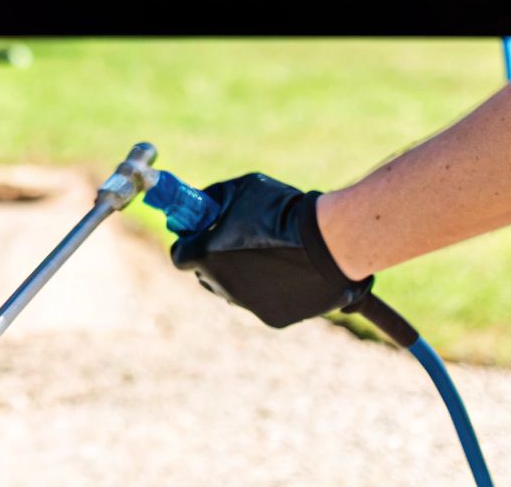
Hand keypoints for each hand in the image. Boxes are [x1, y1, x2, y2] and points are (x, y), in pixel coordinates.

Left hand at [170, 173, 372, 327]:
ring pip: (236, 292)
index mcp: (205, 255)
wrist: (330, 241)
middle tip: (233, 246)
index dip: (188, 243)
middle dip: (214, 262)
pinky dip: (271, 291)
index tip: (199, 236)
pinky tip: (290, 273)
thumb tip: (204, 205)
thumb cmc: (282, 210)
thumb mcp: (242, 190)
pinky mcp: (273, 319)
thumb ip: (216, 199)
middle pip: (206, 276)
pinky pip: (264, 303)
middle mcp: (222, 285)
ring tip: (270, 257)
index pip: (180, 255)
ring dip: (244, 277)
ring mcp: (247, 305)